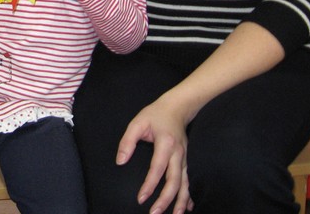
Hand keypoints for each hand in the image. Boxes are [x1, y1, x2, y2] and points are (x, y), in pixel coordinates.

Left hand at [116, 98, 192, 213]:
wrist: (177, 107)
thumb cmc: (155, 115)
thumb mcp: (137, 123)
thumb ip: (127, 141)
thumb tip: (120, 161)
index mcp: (165, 144)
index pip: (157, 169)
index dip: (150, 185)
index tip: (141, 198)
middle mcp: (178, 153)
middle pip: (174, 181)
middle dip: (166, 199)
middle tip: (155, 213)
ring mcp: (184, 158)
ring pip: (185, 183)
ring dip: (180, 201)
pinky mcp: (186, 160)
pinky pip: (189, 180)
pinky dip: (189, 194)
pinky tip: (188, 207)